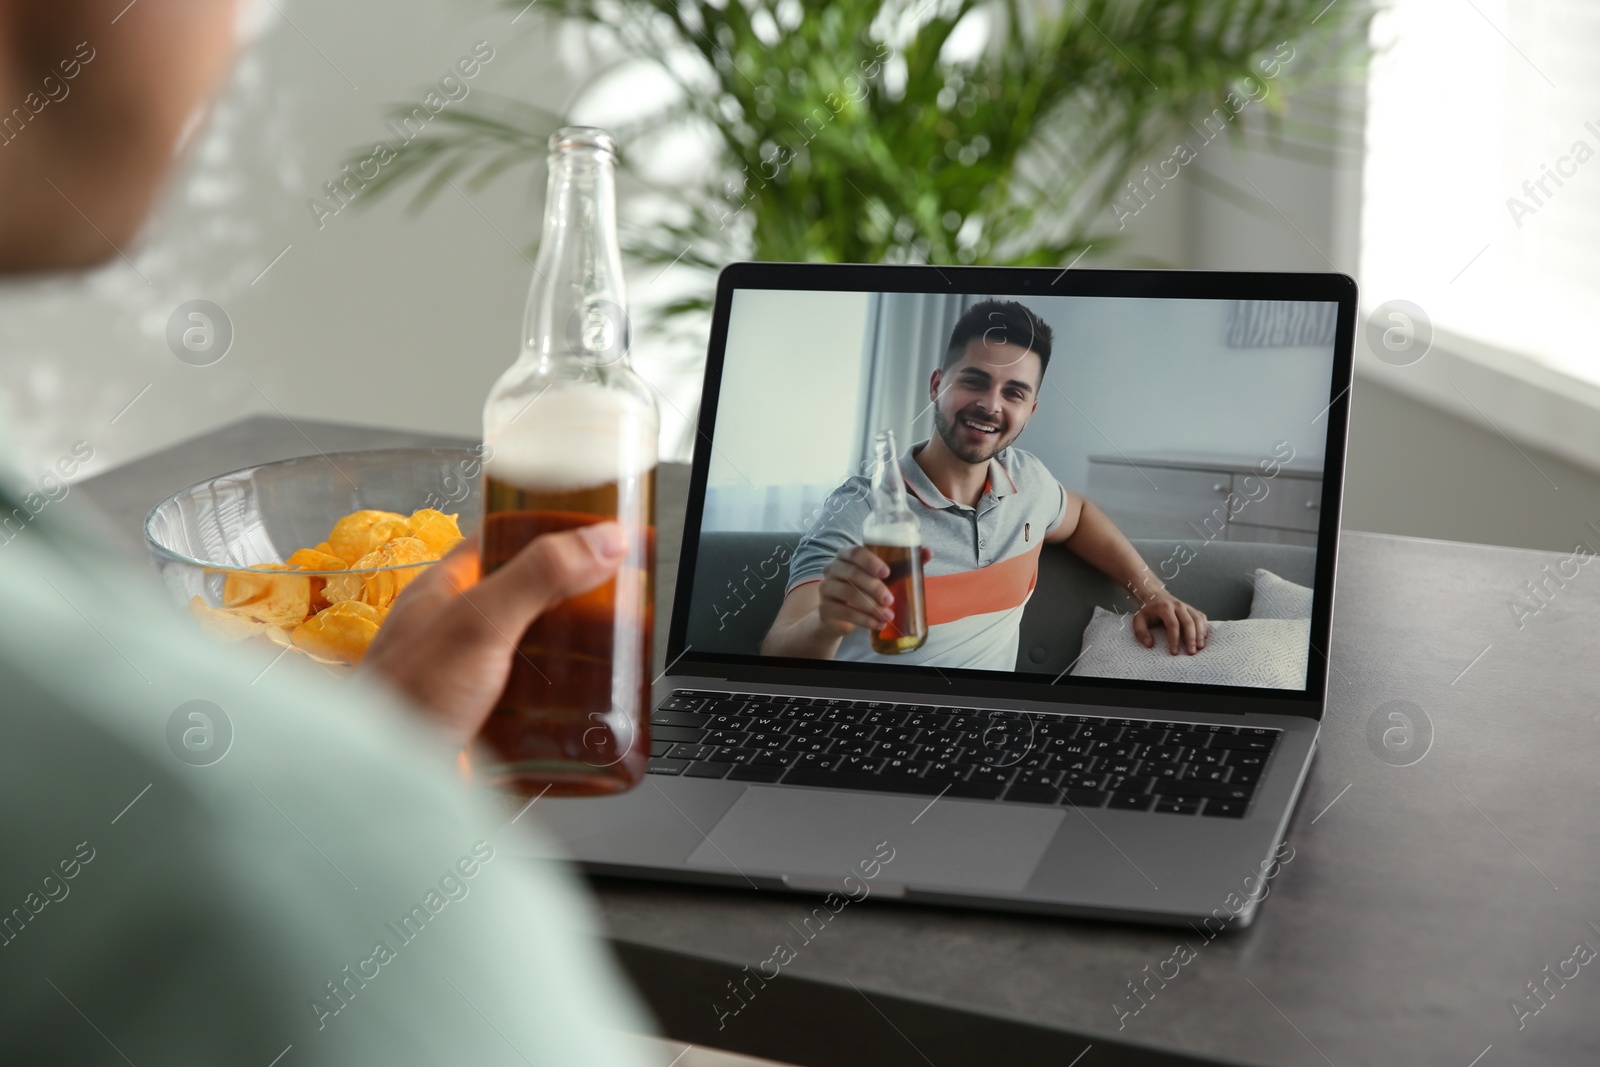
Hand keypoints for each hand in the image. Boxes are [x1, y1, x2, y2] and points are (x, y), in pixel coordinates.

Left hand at [361, 522, 627, 744]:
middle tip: (617, 595)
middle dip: (570, 597)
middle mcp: (455, 632)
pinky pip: (532, 703)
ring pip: (531, 651)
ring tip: (613, 649)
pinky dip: (563, 700)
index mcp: (443, 592)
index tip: (593, 529)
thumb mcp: (479, 622)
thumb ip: (540, 576)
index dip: (545, 530)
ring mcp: (470, 679)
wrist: (381, 789)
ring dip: (571, 652)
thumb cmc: (405, 700)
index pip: (500, 541)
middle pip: (525, 598)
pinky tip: (588, 705)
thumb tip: (603, 539)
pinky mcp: (485, 724)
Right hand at [816, 545, 930, 636]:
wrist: (839, 614)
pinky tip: (878, 624)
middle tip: (890, 599)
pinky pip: (845, 613)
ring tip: (888, 615)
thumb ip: (903, 562)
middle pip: (852, 574)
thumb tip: (928, 552)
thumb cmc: (864, 587)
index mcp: (846, 555)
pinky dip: (864, 620)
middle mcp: (832, 568)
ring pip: (848, 594)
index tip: (887, 572)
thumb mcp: (881, 575)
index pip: (855, 552)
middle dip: (874, 587)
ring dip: (871, 607)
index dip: (870, 561)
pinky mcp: (825, 608)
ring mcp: (826, 588)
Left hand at [1131, 590, 1208, 655]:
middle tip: (1191, 652)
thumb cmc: (1146, 610)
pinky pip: (1201, 617)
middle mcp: (1177, 605)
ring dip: (1200, 634)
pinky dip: (1204, 627)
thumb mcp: (1138, 620)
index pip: (1173, 624)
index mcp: (1164, 608)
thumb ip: (1141, 632)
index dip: (1174, 639)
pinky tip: (1203, 638)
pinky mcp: (1191, 609)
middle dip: (1191, 638)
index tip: (1174, 652)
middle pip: (1188, 622)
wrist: (1154, 594)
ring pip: (1197, 619)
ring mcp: (1186, 606)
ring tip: (1200, 647)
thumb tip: (1149, 644)